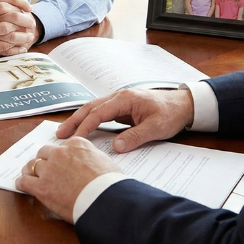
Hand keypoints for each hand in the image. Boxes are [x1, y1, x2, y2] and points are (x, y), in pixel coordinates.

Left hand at [15, 137, 119, 222]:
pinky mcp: (41, 187)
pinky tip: (22, 185)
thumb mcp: (104, 161)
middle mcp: (60, 153)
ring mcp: (49, 169)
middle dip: (43, 160)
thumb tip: (91, 162)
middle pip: (44, 152)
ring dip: (31, 170)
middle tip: (44, 168)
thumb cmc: (109, 183)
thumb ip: (92, 156)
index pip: (61, 146)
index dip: (59, 155)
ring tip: (29, 175)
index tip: (59, 161)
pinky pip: (24, 182)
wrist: (104, 200)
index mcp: (76, 144)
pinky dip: (22, 183)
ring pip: (32, 165)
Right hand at [56, 88, 193, 151]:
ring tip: (65, 132)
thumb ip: (135, 136)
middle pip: (90, 107)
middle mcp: (119, 96)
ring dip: (79, 119)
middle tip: (59, 134)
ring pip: (94, 109)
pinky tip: (83, 129)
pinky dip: (89, 120)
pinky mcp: (122, 107)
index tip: (74, 139)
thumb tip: (116, 147)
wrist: (184, 104)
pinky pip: (101, 113)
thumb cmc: (171, 113)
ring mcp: (120, 101)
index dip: (85, 126)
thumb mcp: (156, 128)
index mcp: (125, 98)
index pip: (98, 112)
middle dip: (74, 120)